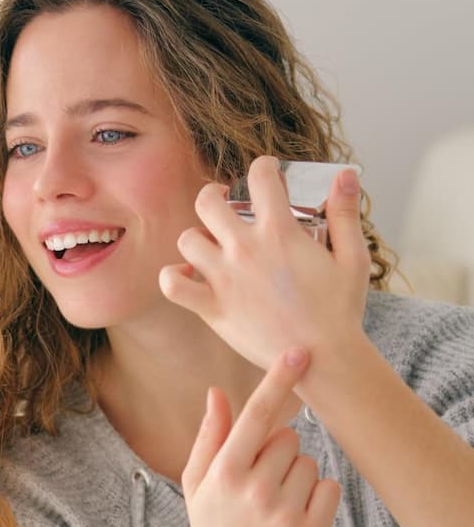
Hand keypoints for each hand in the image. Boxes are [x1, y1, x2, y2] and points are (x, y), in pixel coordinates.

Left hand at [158, 157, 369, 383]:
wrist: (323, 358)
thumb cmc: (340, 310)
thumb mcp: (353, 256)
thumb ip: (346, 212)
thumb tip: (346, 173)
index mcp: (279, 232)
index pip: (259, 178)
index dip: (263, 168)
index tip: (267, 175)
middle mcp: (245, 250)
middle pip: (207, 201)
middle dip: (214, 196)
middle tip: (225, 205)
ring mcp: (225, 279)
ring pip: (188, 239)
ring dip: (197, 238)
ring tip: (211, 245)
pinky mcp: (213, 309)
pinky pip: (173, 286)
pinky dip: (173, 278)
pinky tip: (189, 276)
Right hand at [182, 348, 340, 526]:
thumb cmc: (212, 525)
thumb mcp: (197, 482)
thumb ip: (210, 436)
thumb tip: (216, 391)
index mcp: (224, 473)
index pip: (255, 416)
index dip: (277, 380)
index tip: (300, 352)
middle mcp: (254, 492)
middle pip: (288, 438)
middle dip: (278, 452)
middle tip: (259, 483)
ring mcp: (284, 514)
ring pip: (309, 462)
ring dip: (296, 475)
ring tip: (273, 505)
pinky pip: (329, 486)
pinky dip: (317, 495)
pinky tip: (294, 516)